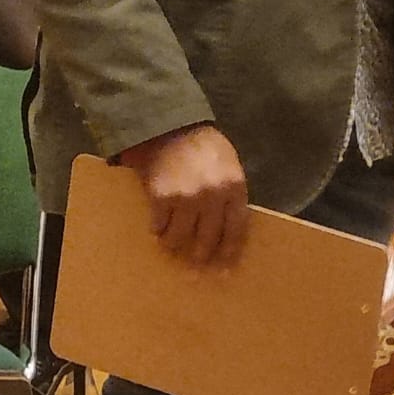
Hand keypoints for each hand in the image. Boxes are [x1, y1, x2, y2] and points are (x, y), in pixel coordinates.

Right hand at [120, 123, 249, 268]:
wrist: (170, 126)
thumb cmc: (203, 146)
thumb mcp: (229, 165)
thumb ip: (231, 194)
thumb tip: (228, 229)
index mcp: (234, 187)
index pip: (236, 230)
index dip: (229, 252)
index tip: (225, 268)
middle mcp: (212, 196)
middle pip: (208, 239)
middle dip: (202, 256)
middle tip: (197, 264)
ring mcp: (186, 198)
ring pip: (180, 238)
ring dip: (175, 244)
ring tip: (171, 243)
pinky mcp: (161, 197)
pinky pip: (159, 226)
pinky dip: (158, 229)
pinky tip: (158, 226)